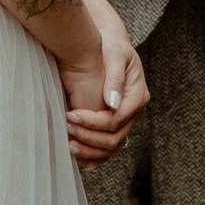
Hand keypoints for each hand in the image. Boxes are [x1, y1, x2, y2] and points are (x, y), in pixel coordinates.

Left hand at [59, 24, 146, 165]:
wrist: (110, 45)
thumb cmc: (111, 46)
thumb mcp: (114, 55)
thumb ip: (114, 78)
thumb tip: (113, 103)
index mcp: (138, 96)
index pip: (115, 119)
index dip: (92, 122)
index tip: (71, 115)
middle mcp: (136, 111)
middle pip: (114, 137)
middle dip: (88, 137)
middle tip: (66, 128)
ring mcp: (128, 120)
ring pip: (112, 147)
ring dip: (90, 150)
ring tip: (69, 145)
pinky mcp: (118, 124)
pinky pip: (109, 147)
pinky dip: (96, 156)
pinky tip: (80, 160)